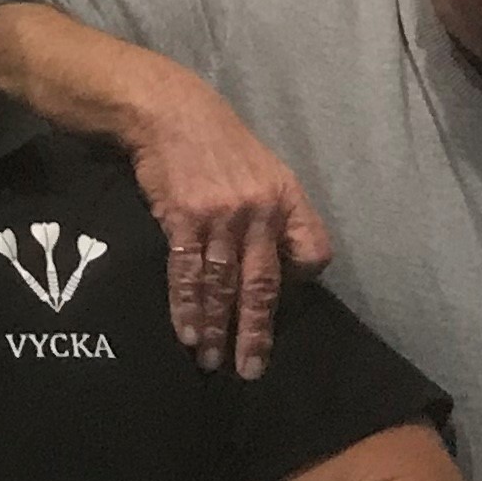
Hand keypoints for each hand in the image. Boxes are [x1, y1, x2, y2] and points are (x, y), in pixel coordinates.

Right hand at [124, 65, 331, 377]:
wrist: (168, 111)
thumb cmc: (216, 142)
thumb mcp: (263, 168)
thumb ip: (276, 213)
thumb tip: (280, 261)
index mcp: (287, 198)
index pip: (314, 252)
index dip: (303, 283)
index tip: (284, 303)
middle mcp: (259, 210)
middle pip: (263, 285)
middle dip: (255, 333)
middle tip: (251, 369)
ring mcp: (221, 216)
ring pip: (223, 285)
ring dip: (217, 328)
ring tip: (212, 361)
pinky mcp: (183, 218)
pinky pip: (187, 273)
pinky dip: (187, 307)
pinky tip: (187, 333)